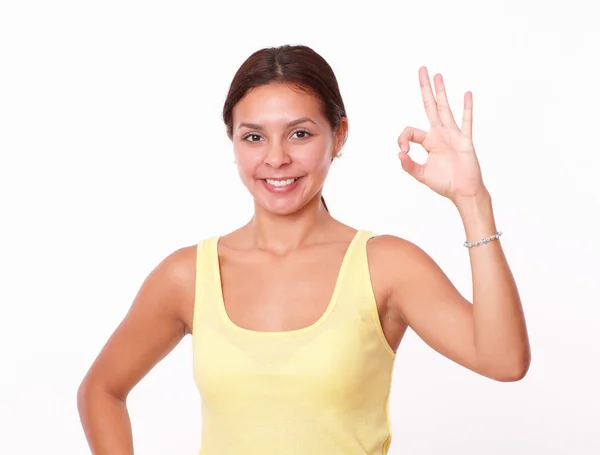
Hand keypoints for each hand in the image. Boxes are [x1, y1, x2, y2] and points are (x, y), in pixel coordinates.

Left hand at [398, 67, 486, 203]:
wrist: (464, 191)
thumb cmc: (445, 183)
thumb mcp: (422, 175)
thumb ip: (409, 165)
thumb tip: (399, 154)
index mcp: (429, 141)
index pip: (410, 131)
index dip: (403, 139)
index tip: (404, 152)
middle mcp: (440, 134)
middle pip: (431, 106)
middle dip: (425, 89)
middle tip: (422, 70)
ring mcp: (453, 135)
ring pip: (445, 108)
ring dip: (441, 91)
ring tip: (437, 75)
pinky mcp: (465, 140)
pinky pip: (466, 122)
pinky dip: (466, 108)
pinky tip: (467, 94)